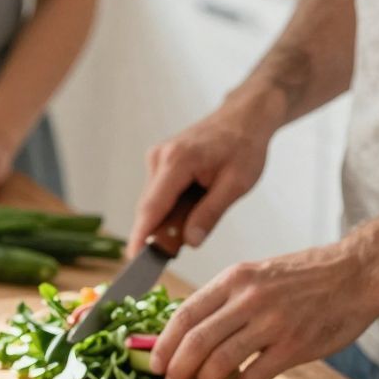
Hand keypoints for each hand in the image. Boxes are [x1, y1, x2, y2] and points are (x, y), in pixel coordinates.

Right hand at [126, 89, 281, 254]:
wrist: (244, 117)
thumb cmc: (244, 146)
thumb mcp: (236, 184)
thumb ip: (210, 213)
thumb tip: (190, 242)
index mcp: (178, 161)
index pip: (152, 207)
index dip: (141, 236)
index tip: (134, 260)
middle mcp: (160, 157)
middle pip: (150, 208)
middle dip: (158, 234)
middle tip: (175, 254)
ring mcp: (157, 157)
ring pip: (154, 203)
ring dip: (168, 219)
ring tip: (199, 216)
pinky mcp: (160, 161)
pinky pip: (160, 194)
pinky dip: (171, 207)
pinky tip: (194, 204)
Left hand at [151, 240, 378, 378]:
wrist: (358, 273)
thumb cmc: (307, 277)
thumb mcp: (258, 274)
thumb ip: (227, 299)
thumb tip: (191, 332)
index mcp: (235, 278)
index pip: (185, 314)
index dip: (164, 344)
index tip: (156, 363)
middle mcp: (249, 299)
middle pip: (196, 342)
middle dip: (177, 370)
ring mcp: (272, 323)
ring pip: (220, 362)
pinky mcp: (294, 346)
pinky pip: (253, 376)